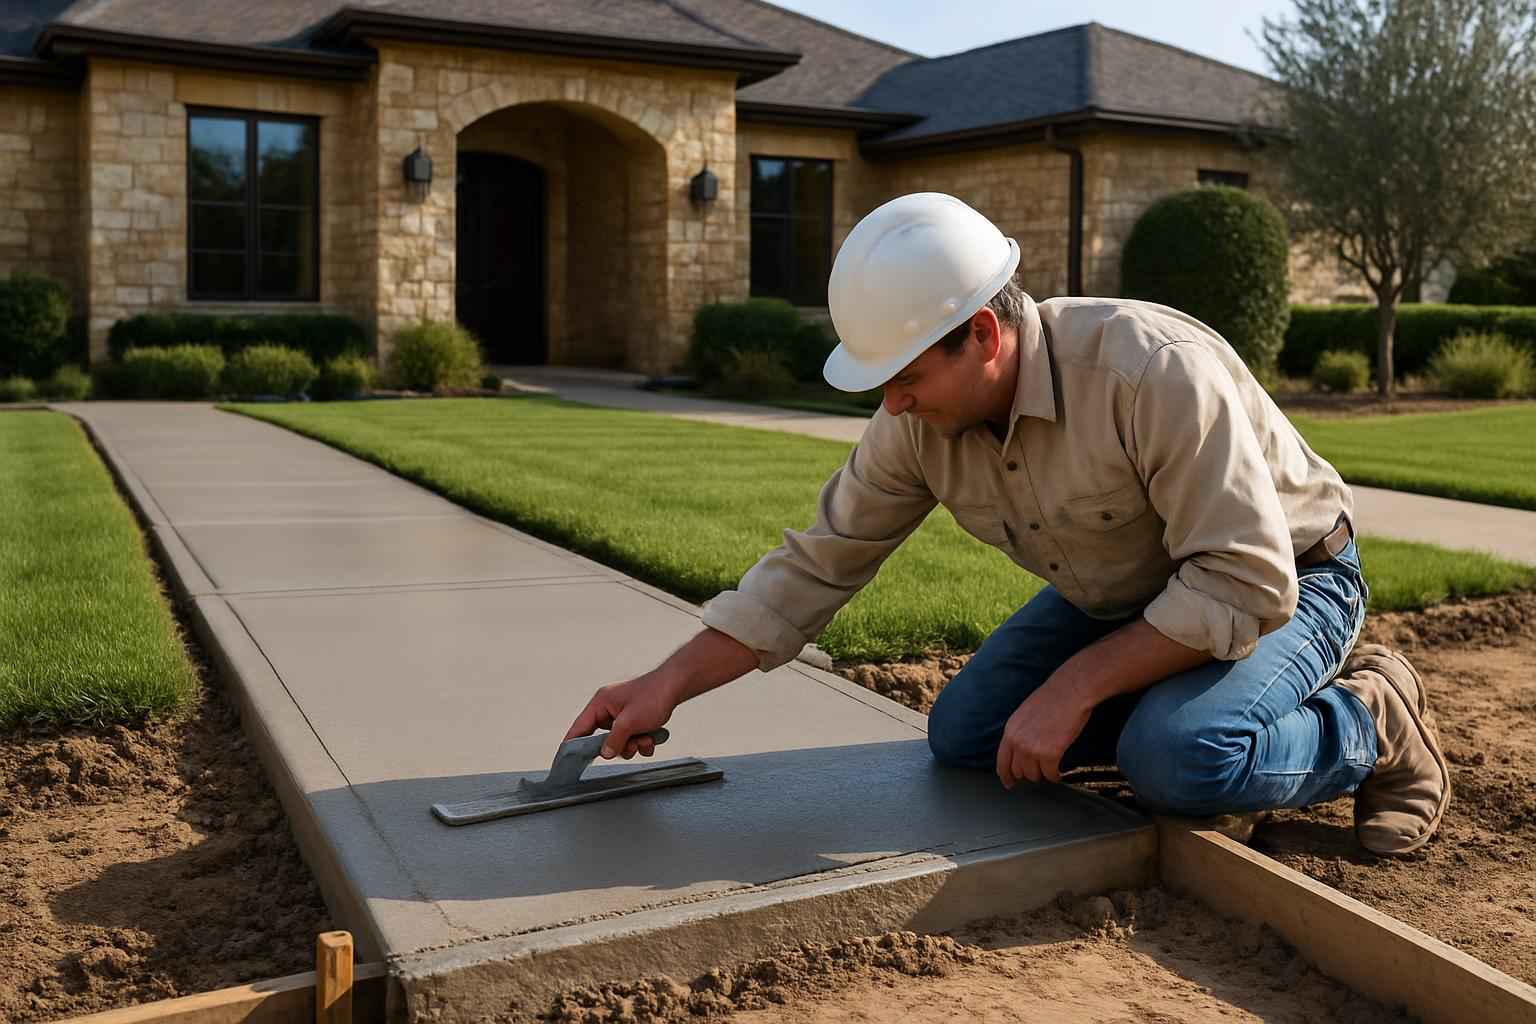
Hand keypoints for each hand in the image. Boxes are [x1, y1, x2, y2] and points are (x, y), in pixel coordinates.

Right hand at [564, 672, 678, 759]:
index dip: (572, 744)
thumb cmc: (653, 696)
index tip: (565, 760)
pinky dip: (641, 741)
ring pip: (619, 741)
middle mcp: (609, 708)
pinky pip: (632, 738)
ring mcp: (622, 713)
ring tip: (645, 739)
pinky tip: (651, 738)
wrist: (676, 686)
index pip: (580, 727)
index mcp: (600, 703)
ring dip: (633, 745)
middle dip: (618, 746)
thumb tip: (604, 754)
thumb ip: (614, 740)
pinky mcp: (635, 719)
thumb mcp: (629, 722)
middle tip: (631, 745)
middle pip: (602, 738)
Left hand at [996, 682, 1091, 787]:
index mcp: (1010, 731)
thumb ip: (1020, 732)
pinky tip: (1059, 773)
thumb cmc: (1052, 699)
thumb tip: (1021, 750)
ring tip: (1050, 768)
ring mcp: (1032, 749)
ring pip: (1033, 775)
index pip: (1002, 761)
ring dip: (1042, 774)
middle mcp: (1017, 742)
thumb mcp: (1025, 714)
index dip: (1005, 775)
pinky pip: (1050, 774)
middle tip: (1039, 772)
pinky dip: (1055, 776)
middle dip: (1028, 774)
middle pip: (1018, 771)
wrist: (1070, 692)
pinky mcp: (1050, 754)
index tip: (1009, 783)